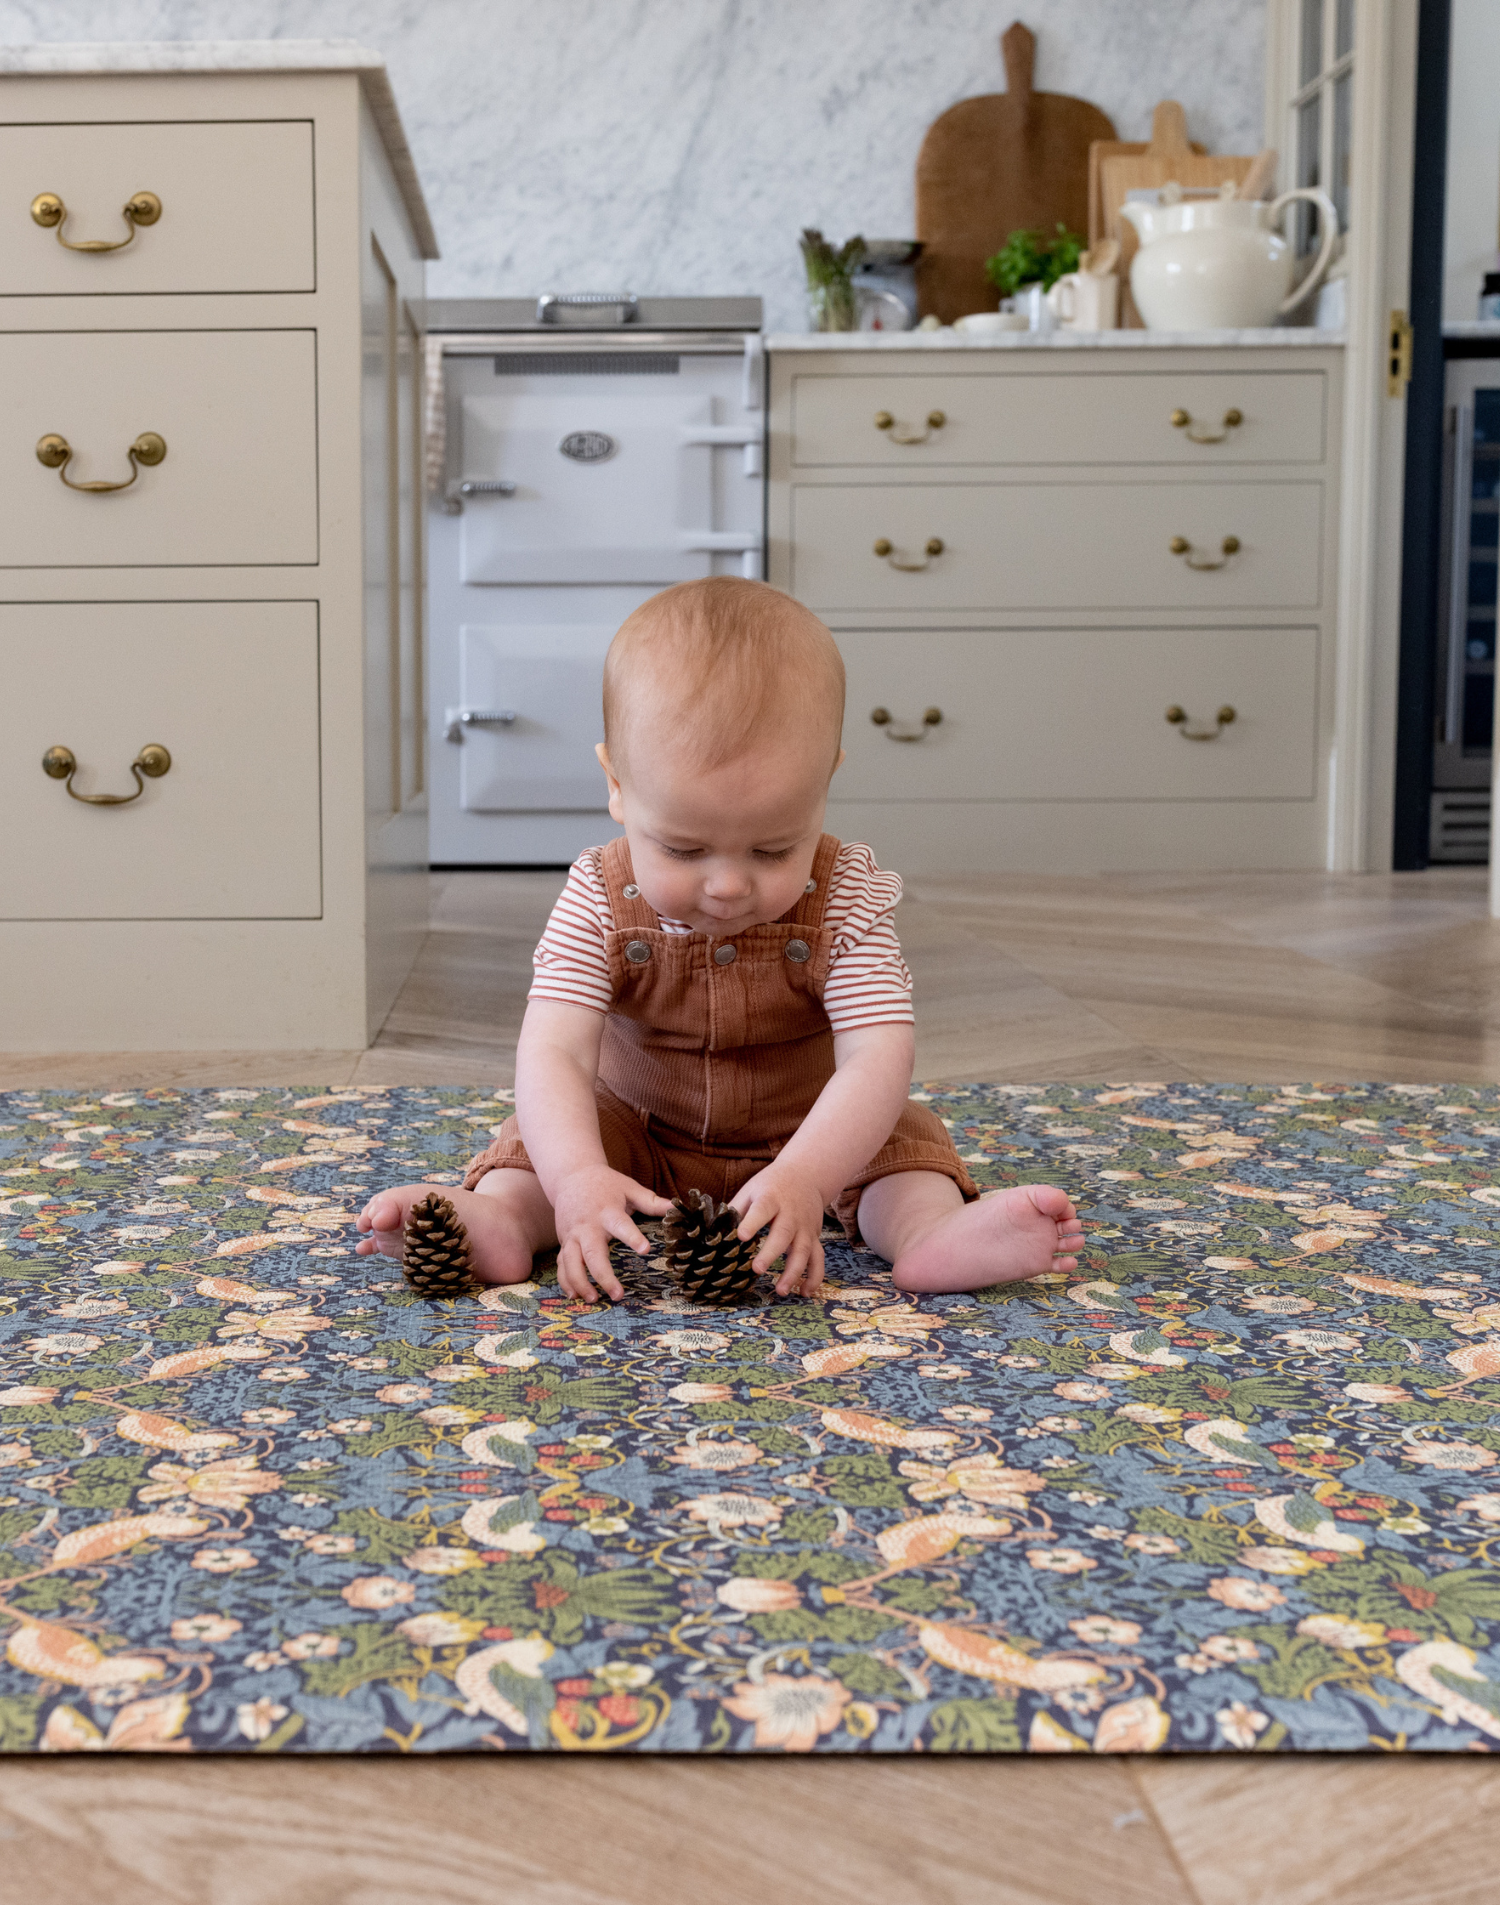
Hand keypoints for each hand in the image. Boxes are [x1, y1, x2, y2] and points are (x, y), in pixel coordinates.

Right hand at [552, 1165, 672, 1302]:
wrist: (571, 1176)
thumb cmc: (605, 1184)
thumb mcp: (629, 1188)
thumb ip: (652, 1201)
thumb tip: (677, 1207)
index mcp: (607, 1211)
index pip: (621, 1225)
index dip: (632, 1237)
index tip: (645, 1249)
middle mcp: (587, 1225)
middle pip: (592, 1253)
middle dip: (604, 1276)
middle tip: (618, 1294)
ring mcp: (572, 1235)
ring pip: (571, 1262)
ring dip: (580, 1282)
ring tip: (595, 1299)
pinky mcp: (563, 1242)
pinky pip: (561, 1265)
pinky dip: (565, 1281)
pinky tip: (574, 1296)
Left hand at [732, 1163, 827, 1295]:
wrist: (806, 1175)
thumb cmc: (771, 1185)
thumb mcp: (752, 1189)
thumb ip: (736, 1208)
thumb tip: (713, 1230)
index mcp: (771, 1198)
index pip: (762, 1209)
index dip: (752, 1222)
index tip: (741, 1236)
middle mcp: (791, 1214)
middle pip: (784, 1234)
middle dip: (771, 1253)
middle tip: (756, 1270)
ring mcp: (805, 1227)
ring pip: (803, 1250)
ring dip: (794, 1272)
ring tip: (780, 1291)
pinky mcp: (814, 1237)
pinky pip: (818, 1259)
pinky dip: (814, 1277)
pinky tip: (804, 1293)